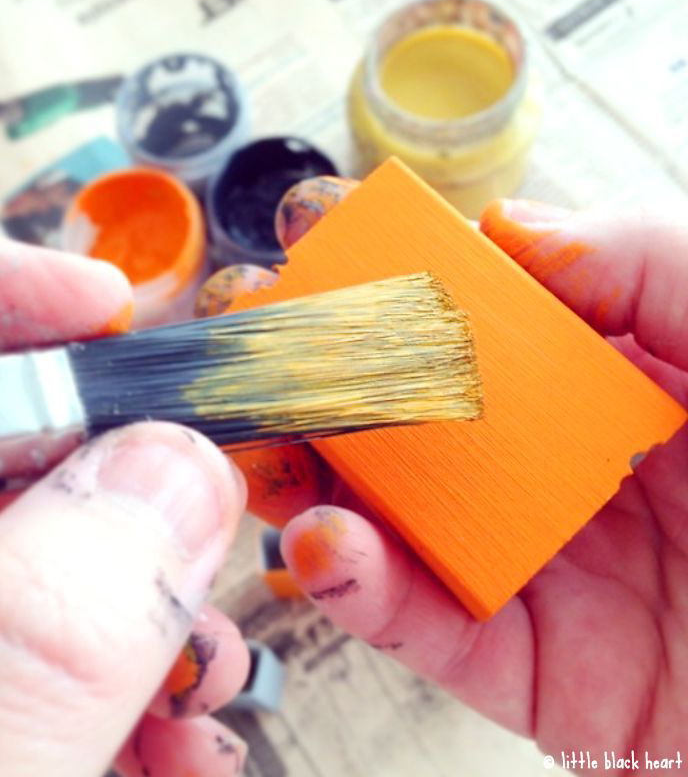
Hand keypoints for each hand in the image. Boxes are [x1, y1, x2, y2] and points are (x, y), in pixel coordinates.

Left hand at [0, 226, 249, 776]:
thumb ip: (28, 649)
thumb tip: (168, 478)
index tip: (103, 308)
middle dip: (111, 466)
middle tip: (199, 500)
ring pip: (34, 542)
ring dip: (145, 590)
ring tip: (202, 664)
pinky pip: (49, 636)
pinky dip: (131, 674)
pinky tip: (172, 736)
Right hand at [254, 183, 687, 771]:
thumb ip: (638, 258)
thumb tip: (508, 224)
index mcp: (580, 381)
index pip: (455, 313)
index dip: (378, 267)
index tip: (312, 233)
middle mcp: (531, 463)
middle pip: (392, 412)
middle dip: (301, 371)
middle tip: (245, 340)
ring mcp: (513, 559)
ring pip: (375, 515)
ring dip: (297, 476)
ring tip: (255, 444)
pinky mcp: (512, 659)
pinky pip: (415, 624)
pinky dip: (355, 585)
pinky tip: (322, 544)